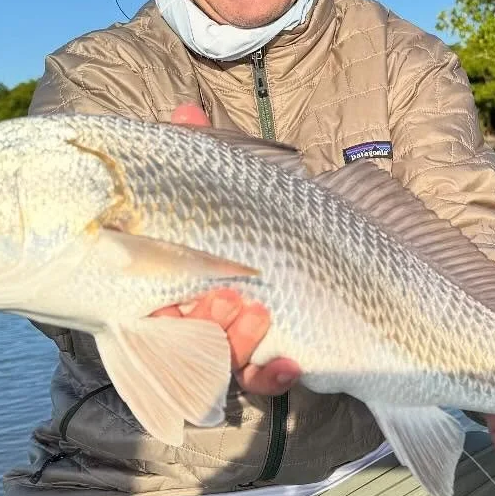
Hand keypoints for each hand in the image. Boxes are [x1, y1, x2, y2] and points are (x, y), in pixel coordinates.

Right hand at [152, 103, 299, 396]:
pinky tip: (292, 362)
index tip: (165, 297)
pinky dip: (273, 377)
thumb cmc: (276, 213)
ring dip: (234, 344)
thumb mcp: (241, 180)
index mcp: (180, 277)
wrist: (345, 251)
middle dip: (201, 321)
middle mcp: (203, 316)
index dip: (153, 309)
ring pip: (220, 362)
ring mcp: (238, 342)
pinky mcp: (277, 360)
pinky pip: (263, 383)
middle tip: (225, 296)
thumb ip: (208, 151)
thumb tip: (186, 112)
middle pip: (184, 337)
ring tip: (257, 313)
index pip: (149, 303)